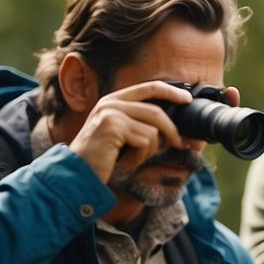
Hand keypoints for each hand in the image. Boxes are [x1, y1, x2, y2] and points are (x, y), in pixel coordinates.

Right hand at [67, 80, 198, 182]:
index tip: (187, 99)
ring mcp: (111, 113)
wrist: (77, 175)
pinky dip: (140, 157)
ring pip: (153, 129)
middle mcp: (111, 103)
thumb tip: (175, 128)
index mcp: (113, 101)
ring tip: (133, 160)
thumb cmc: (101, 161)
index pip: (148, 88)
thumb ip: (140, 125)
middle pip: (156, 112)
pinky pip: (145, 141)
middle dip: (173, 131)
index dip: (171, 91)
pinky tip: (125, 163)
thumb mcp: (121, 137)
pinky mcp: (113, 126)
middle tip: (182, 145)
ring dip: (150, 151)